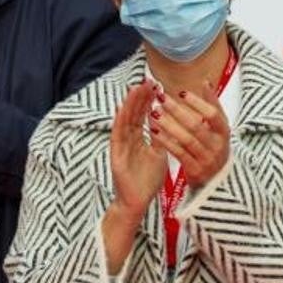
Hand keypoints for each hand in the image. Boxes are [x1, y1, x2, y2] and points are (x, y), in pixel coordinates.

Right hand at [108, 81, 167, 219]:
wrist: (137, 202)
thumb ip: (160, 139)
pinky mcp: (115, 155)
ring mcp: (120, 146)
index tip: (155, 85)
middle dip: (139, 97)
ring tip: (136, 88)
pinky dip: (119, 121)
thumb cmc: (146, 181)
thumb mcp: (158, 155)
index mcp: (138, 139)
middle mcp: (127, 139)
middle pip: (133, 114)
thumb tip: (166, 122)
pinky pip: (117, 135)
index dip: (147, 100)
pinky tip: (121, 109)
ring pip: (124, 120)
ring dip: (129, 104)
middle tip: (147, 80)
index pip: (142, 115)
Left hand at [149, 82, 231, 188]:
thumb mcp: (218, 128)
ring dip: (168, 124)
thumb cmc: (213, 148)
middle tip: (161, 98)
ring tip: (154, 112)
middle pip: (196, 126)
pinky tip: (155, 130)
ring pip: (186, 139)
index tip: (181, 92)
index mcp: (224, 132)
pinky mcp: (195, 171)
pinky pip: (178, 153)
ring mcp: (207, 159)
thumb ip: (212, 106)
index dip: (198, 103)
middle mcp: (218, 146)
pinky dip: (166, 141)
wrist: (217, 181)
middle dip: (177, 110)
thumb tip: (205, 82)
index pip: (213, 114)